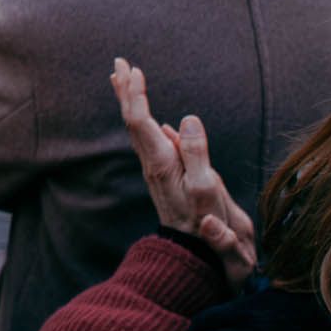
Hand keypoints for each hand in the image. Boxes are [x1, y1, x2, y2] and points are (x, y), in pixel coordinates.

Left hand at [110, 58, 256, 292]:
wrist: (202, 266)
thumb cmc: (210, 232)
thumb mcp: (208, 195)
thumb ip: (198, 158)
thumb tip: (186, 120)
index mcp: (164, 165)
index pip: (141, 122)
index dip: (135, 94)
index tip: (131, 68)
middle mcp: (158, 168)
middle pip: (136, 125)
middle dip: (127, 93)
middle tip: (120, 64)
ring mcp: (163, 176)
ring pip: (143, 135)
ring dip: (134, 106)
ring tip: (127, 82)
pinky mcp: (173, 184)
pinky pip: (159, 150)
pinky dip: (156, 130)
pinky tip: (162, 124)